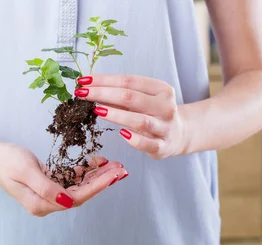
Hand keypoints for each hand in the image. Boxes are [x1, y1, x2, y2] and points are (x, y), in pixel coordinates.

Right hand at [0, 143, 126, 216]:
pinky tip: (96, 162)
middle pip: (81, 194)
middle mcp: (46, 203)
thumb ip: (47, 187)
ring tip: (114, 165)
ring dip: (96, 176)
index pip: (77, 198)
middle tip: (121, 169)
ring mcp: (47, 194)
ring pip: (78, 187)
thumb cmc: (5, 161)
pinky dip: (84, 171)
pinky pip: (70, 179)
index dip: (97, 187)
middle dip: (102, 182)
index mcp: (41, 204)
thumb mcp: (26, 171)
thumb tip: (68, 201)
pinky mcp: (48, 184)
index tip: (114, 175)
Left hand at [74, 74, 189, 158]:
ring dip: (115, 114)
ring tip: (97, 110)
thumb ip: (121, 94)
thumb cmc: (155, 113)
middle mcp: (165, 107)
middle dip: (103, 93)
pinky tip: (121, 133)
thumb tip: (90, 88)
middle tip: (82, 93)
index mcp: (161, 89)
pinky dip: (133, 139)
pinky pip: (146, 144)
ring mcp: (165, 128)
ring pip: (139, 120)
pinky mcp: (162, 147)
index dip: (105, 80)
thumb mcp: (144, 99)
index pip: (129, 81)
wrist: (180, 134)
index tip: (84, 80)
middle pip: (130, 97)